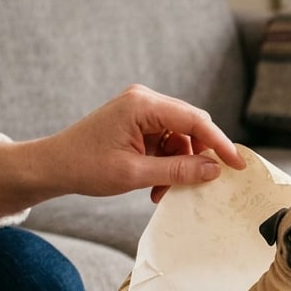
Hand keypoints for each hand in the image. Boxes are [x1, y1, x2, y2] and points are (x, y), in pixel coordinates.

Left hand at [0, 85, 247, 215]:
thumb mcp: (135, 174)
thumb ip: (177, 171)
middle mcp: (145, 100)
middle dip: (198, 157)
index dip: (220, 144)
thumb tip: (213, 170)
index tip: (237, 165)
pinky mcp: (138, 121)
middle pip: (191, 125)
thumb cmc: (86, 167)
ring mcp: (141, 109)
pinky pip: (166, 140)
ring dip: (180, 165)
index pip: (195, 121)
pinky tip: (156, 184)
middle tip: (205, 183)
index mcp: (143, 105)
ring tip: (164, 191)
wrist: (53, 165)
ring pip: (180, 136)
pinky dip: (167, 162)